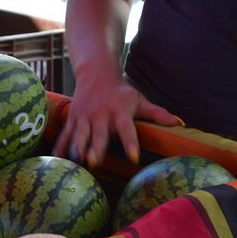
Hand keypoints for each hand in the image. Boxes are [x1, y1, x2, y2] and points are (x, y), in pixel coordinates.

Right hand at [53, 71, 181, 166]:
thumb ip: (157, 113)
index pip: (126, 130)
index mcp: (119, 112)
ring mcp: (84, 118)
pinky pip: (65, 136)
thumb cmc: (120, 91)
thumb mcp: (139, 100)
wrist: (96, 73)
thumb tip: (180, 124)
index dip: (130, 143)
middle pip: (98, 135)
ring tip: (77, 164)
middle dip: (95, 148)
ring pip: (79, 136)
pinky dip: (60, 148)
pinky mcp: (73, 120)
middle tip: (94, 163)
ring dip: (77, 150)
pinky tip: (57, 160)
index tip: (133, 158)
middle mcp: (100, 116)